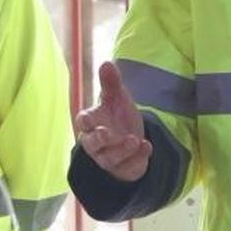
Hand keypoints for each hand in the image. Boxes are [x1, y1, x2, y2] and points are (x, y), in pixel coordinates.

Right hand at [74, 62, 151, 181]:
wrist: (132, 142)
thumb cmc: (117, 118)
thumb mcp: (117, 99)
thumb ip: (111, 83)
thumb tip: (106, 63)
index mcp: (91, 124)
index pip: (83, 123)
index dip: (86, 121)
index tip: (90, 118)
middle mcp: (96, 143)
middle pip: (92, 144)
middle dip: (99, 139)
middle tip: (107, 132)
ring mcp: (109, 158)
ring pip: (110, 157)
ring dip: (121, 149)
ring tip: (134, 139)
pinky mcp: (124, 168)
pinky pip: (129, 165)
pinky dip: (138, 157)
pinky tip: (147, 146)